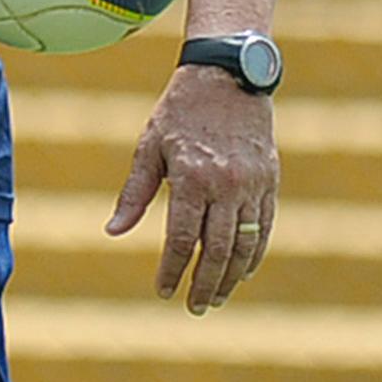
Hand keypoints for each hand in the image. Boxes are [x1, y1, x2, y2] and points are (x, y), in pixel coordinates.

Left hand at [106, 65, 278, 311]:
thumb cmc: (179, 111)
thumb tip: (112, 232)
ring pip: (245, 244)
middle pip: (217, 250)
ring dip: (231, 277)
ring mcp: (252, 184)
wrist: (228, 74)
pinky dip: (255, 253)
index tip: (164, 291)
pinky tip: (242, 271)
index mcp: (192, 178)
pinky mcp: (269, 180)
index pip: (183, 240)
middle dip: (205, 284)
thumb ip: (134, 193)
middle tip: (194, 307)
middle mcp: (226, 185)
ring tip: (216, 297)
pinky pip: (264, 226)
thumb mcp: (149, 147)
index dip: (173, 270)